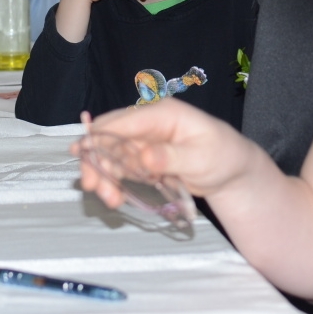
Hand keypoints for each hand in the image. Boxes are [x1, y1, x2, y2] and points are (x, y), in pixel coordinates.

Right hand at [74, 99, 257, 202]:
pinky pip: (121, 168)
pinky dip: (114, 182)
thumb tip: (145, 157)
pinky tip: (115, 198)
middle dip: (96, 159)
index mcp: (162, 114)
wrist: (231, 170)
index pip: (124, 121)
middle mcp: (148, 123)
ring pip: (111, 154)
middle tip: (92, 186)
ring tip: (109, 200)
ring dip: (103, 175)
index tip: (80, 153)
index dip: (99, 135)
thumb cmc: (223, 156)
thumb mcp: (201, 158)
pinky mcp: (143, 158)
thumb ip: (172, 157)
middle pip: (110, 136)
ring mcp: (143, 141)